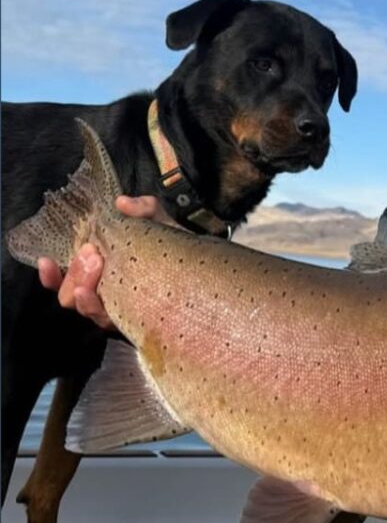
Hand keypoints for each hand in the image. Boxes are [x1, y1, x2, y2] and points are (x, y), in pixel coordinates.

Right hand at [37, 195, 167, 329]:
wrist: (204, 268)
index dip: (50, 275)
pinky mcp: (135, 318)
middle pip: (70, 294)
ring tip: (98, 266)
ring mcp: (119, 306)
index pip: (64, 280)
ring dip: (85, 287)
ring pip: (86, 308)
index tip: (45, 260)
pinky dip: (97, 308)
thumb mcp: (158, 222)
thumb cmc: (174, 246)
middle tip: (93, 254)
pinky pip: (108, 320)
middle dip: (74, 274)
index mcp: (101, 271)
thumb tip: (122, 202)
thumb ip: (143, 208)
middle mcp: (104, 291)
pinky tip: (96, 296)